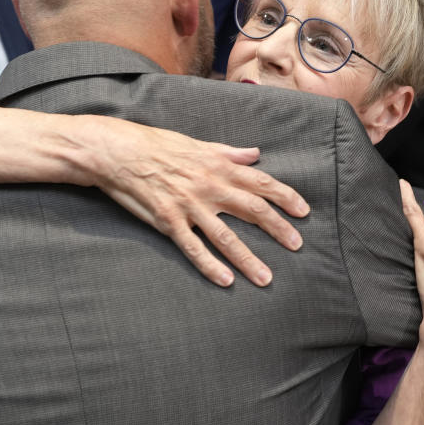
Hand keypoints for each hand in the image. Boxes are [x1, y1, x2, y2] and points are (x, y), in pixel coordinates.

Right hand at [88, 116, 309, 287]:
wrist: (119, 152)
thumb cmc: (158, 145)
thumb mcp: (197, 143)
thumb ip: (228, 152)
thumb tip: (255, 154)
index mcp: (218, 166)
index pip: (261, 182)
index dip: (285, 197)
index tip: (304, 211)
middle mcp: (208, 186)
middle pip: (251, 210)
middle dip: (277, 228)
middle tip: (297, 245)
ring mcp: (188, 206)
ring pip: (225, 236)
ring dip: (247, 258)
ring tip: (266, 278)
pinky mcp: (168, 222)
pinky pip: (193, 248)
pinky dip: (209, 266)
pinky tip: (226, 281)